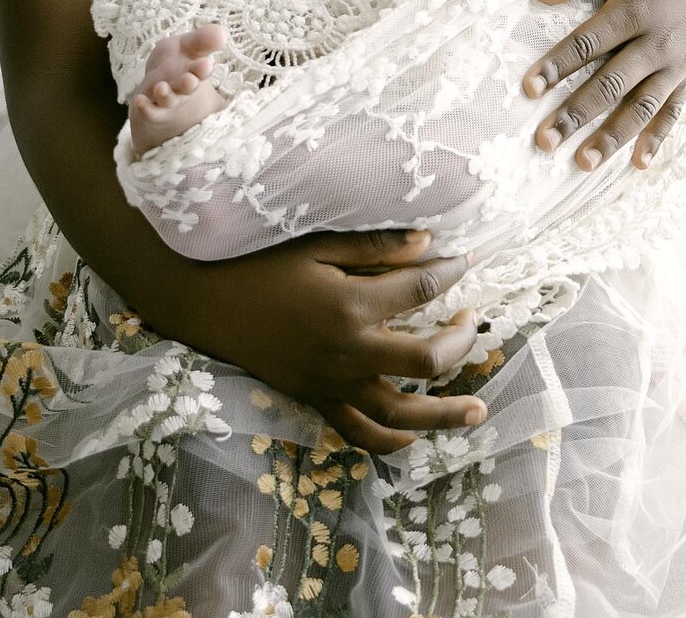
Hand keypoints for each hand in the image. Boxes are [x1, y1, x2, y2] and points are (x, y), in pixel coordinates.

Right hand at [196, 228, 485, 453]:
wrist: (208, 304)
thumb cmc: (262, 266)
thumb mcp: (318, 245)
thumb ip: (375, 247)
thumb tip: (429, 243)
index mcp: (351, 306)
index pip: (420, 290)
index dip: (450, 273)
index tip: (466, 260)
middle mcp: (349, 352)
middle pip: (425, 359)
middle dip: (460, 342)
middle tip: (473, 321)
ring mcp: (333, 384)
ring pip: (400, 412)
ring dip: (443, 414)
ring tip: (477, 410)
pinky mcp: (315, 400)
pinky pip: (358, 432)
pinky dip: (389, 441)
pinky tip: (412, 436)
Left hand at [523, 0, 685, 168]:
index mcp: (633, 9)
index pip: (586, 44)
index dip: (555, 67)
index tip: (527, 88)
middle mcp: (657, 40)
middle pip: (609, 84)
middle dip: (575, 114)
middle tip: (544, 141)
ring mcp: (678, 60)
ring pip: (641, 107)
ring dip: (612, 137)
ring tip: (583, 163)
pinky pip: (674, 110)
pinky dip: (658, 137)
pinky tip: (638, 163)